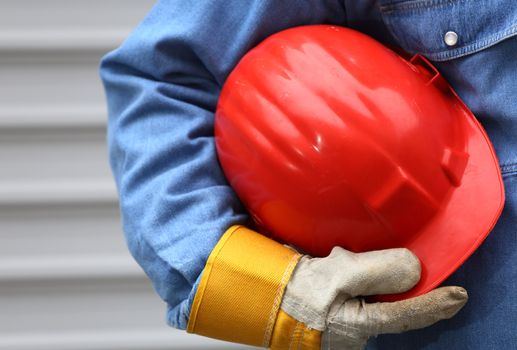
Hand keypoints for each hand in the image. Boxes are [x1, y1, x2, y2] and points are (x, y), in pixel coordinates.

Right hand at [280, 247, 467, 348]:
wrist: (264, 296)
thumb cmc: (296, 292)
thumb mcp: (337, 276)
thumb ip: (376, 271)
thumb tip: (412, 268)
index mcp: (359, 325)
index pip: (406, 315)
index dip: (435, 305)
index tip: (459, 295)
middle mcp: (356, 330)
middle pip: (386, 302)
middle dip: (378, 278)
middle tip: (348, 263)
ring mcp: (345, 324)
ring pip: (367, 295)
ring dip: (355, 274)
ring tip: (326, 265)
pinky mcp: (336, 313)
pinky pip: (353, 293)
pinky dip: (346, 276)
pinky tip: (326, 267)